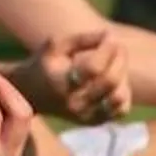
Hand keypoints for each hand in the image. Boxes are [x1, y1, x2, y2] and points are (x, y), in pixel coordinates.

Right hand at [15, 28, 131, 124]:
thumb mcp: (55, 45)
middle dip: (120, 58)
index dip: (106, 49)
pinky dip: (123, 93)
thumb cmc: (44, 64)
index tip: (109, 34)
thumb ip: (81, 39)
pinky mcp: (94, 122)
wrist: (31, 95)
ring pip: (119, 97)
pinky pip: (121, 110)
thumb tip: (109, 36)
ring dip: (123, 75)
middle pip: (110, 81)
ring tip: (116, 63)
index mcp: (61, 83)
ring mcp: (86, 116)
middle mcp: (75, 103)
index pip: (93, 68)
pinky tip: (115, 80)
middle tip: (119, 45)